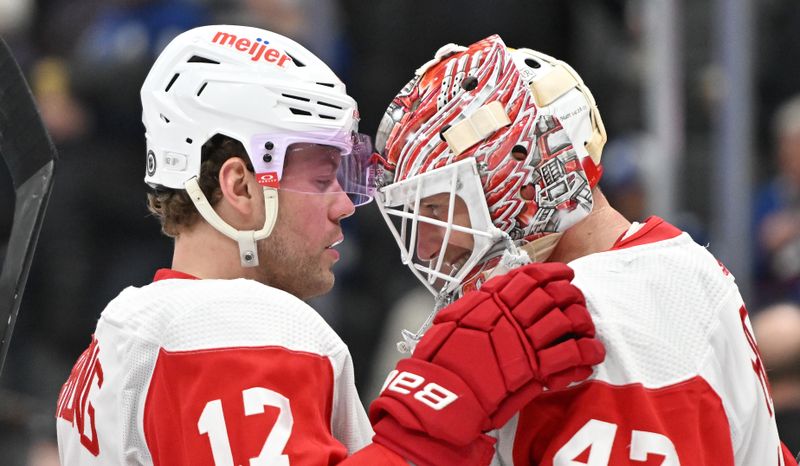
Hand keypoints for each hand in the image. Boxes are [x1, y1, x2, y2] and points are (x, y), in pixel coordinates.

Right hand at [369, 262, 604, 465]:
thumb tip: (490, 297)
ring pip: (567, 321)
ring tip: (588, 330)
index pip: (529, 277)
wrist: (441, 392)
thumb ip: (475, 307)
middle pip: (554, 295)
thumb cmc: (440, 360)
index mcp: (491, 301)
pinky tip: (592, 355)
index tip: (565, 273)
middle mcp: (511, 315)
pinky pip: (570, 355)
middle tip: (578, 302)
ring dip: (582, 324)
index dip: (552, 273)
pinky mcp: (535, 368)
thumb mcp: (451, 320)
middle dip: (572, 297)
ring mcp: (524, 340)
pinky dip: (586, 354)